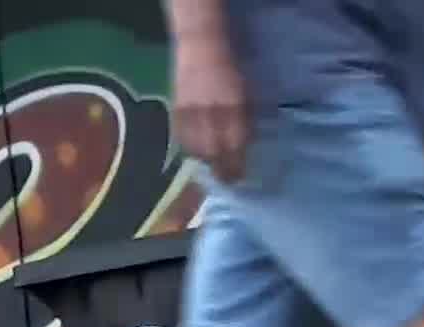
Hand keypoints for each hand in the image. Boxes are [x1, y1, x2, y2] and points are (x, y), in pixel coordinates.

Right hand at [172, 37, 250, 182]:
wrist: (201, 48)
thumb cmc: (231, 69)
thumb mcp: (247, 93)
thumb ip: (245, 119)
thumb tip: (244, 146)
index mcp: (233, 107)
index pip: (235, 146)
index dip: (236, 165)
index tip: (240, 178)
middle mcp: (211, 113)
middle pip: (214, 152)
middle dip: (221, 170)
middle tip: (226, 181)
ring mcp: (191, 114)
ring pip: (196, 149)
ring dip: (205, 161)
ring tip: (212, 167)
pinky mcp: (176, 112)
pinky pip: (182, 139)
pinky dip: (190, 149)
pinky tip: (196, 152)